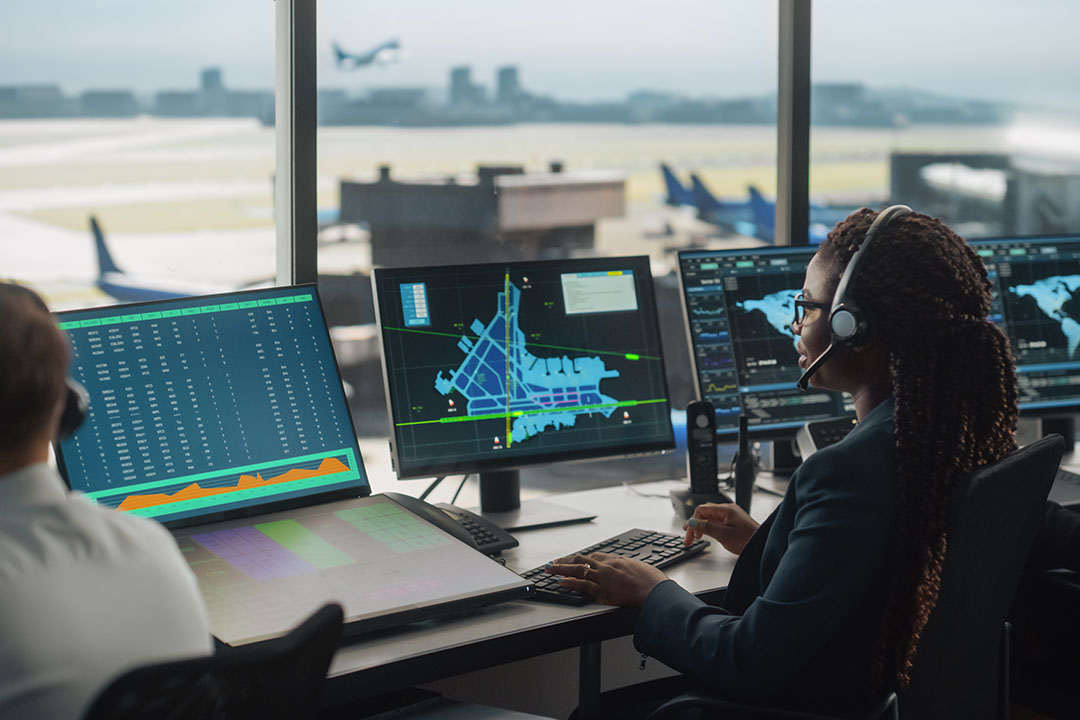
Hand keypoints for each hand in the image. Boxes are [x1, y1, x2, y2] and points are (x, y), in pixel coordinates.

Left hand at [545, 552, 666, 606]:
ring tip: (550, 570)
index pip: (592, 557)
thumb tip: (626, 569)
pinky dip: (571, 583)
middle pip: (581, 561)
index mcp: (615, 560)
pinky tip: (561, 582)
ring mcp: (603, 578)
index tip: (571, 559)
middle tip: (553, 562)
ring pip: (578, 571)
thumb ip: (627, 567)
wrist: (655, 588)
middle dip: (565, 561)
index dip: (579, 558)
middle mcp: (606, 566)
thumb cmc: (651, 580)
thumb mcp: (638, 567)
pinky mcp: (603, 590)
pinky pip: (583, 585)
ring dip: (561, 570)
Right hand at [683, 502, 758, 554]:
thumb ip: (706, 527)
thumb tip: (692, 522)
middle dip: (695, 524)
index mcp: (726, 509)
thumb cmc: (748, 540)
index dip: (692, 522)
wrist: (763, 545)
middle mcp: (728, 509)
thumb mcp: (724, 535)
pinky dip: (709, 527)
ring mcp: (731, 515)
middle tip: (689, 538)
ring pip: (710, 517)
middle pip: (704, 512)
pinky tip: (707, 534)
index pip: (701, 510)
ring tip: (696, 537)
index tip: (689, 535)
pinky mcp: (733, 521)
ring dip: (701, 526)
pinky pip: (717, 521)